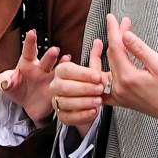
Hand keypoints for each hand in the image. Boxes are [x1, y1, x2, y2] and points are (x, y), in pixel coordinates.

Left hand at [0, 30, 66, 127]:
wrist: (27, 106)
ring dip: (63, 65)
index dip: (30, 41)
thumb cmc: (17, 89)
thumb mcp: (6, 84)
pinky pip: (65, 84)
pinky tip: (73, 77)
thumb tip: (6, 82)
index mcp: (28, 63)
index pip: (29, 50)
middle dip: (50, 55)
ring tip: (66, 60)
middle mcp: (42, 68)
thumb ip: (3, 80)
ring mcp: (51, 78)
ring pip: (59, 70)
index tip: (31, 32)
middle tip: (54, 50)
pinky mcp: (58, 89)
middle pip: (47, 59)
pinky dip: (69, 81)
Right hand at [49, 21, 121, 135]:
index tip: (98, 76)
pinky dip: (82, 115)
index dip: (83, 74)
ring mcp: (56, 101)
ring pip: (66, 102)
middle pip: (65, 87)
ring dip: (84, 102)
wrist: (86, 103)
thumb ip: (97, 54)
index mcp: (62, 70)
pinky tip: (94, 112)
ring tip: (99, 101)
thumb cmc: (90, 83)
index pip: (67, 70)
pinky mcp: (61, 116)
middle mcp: (55, 84)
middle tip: (100, 89)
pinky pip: (68, 117)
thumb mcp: (94, 68)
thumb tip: (102, 40)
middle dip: (84, 88)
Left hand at [103, 14, 157, 137]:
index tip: (112, 17)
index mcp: (127, 78)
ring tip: (116, 38)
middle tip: (124, 23)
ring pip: (107, 67)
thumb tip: (124, 35)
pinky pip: (106, 85)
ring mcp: (118, 96)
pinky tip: (106, 64)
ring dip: (112, 51)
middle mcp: (119, 88)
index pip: (115, 48)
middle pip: (111, 55)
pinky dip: (104, 73)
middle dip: (117, 37)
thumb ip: (139, 48)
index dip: (113, 30)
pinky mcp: (121, 100)